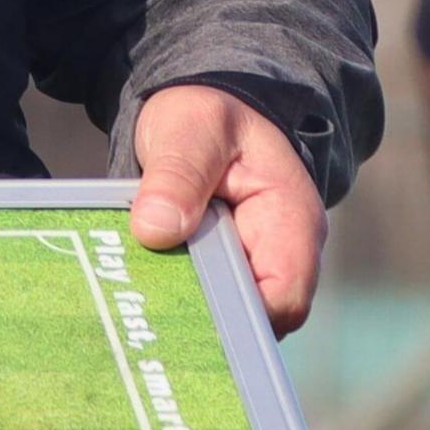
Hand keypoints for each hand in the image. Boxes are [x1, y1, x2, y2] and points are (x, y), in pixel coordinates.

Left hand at [128, 82, 326, 329]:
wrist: (201, 108)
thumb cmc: (207, 113)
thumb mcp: (191, 129)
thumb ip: (177, 174)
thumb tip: (155, 229)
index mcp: (291, 221)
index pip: (285, 298)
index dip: (242, 317)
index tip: (187, 314)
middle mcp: (281, 253)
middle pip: (254, 318)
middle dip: (206, 322)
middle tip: (148, 319)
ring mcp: (251, 265)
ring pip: (226, 314)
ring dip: (186, 312)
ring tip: (138, 310)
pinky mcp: (221, 269)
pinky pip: (204, 298)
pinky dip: (176, 298)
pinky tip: (140, 296)